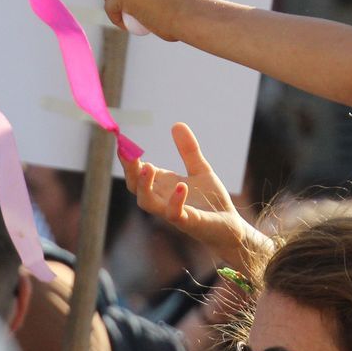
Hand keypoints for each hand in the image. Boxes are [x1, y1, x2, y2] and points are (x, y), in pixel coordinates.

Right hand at [125, 123, 252, 262]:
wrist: (230, 226)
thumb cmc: (211, 201)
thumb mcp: (200, 169)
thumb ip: (188, 150)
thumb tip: (176, 124)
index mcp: (163, 186)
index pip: (137, 174)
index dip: (128, 159)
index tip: (122, 141)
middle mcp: (163, 199)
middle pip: (135, 187)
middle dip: (130, 170)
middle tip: (128, 152)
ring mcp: (173, 212)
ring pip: (148, 203)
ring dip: (144, 186)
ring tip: (148, 166)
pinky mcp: (189, 223)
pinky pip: (175, 215)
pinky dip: (175, 201)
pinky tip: (181, 185)